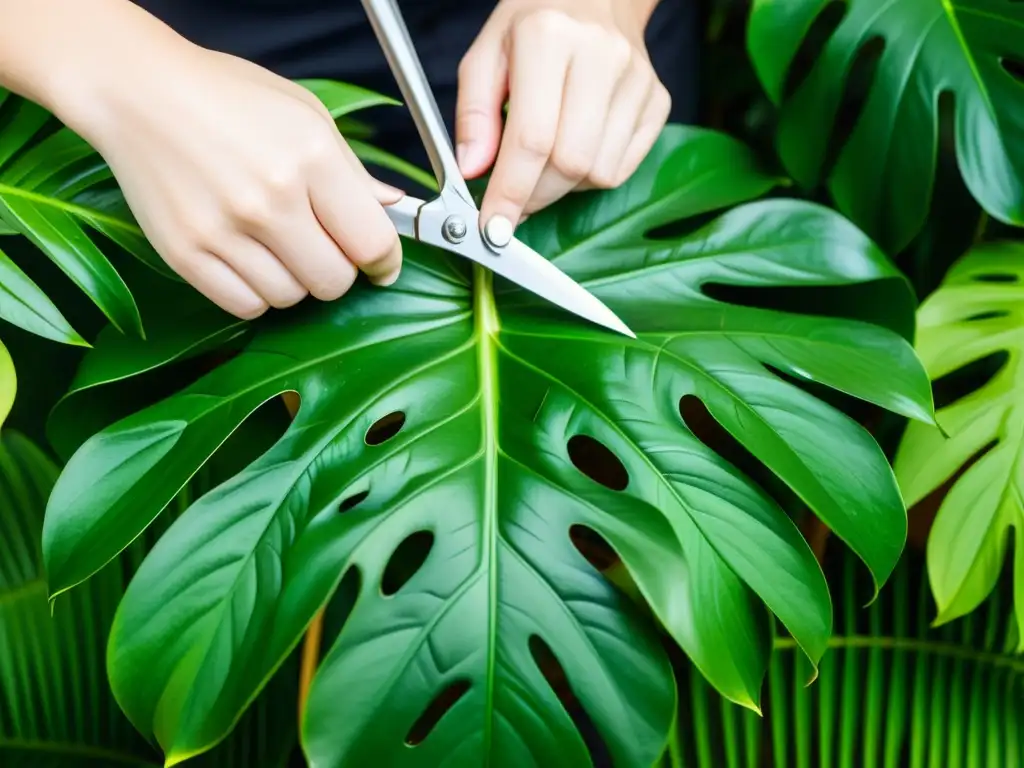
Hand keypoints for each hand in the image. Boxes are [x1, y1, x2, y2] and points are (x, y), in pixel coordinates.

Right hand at [67, 32, 402, 319]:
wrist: (137, 92)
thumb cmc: (226, 97)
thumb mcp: (306, 114)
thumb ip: (353, 170)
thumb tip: (392, 207)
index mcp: (312, 157)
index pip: (372, 242)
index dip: (384, 262)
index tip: (380, 265)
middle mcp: (271, 198)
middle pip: (334, 282)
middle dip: (337, 270)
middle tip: (321, 247)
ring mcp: (224, 230)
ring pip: (291, 298)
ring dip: (294, 281)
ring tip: (275, 244)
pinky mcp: (185, 253)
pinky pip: (245, 306)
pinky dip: (255, 293)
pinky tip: (248, 260)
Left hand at [455, 0, 669, 231]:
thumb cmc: (533, 27)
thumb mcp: (486, 55)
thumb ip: (474, 113)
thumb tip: (472, 170)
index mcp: (549, 37)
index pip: (532, 138)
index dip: (510, 192)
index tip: (493, 226)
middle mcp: (602, 56)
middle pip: (569, 163)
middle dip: (534, 196)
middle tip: (512, 200)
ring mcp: (637, 80)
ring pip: (598, 173)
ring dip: (563, 186)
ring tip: (545, 159)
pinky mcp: (658, 100)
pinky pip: (621, 169)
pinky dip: (591, 176)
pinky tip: (576, 146)